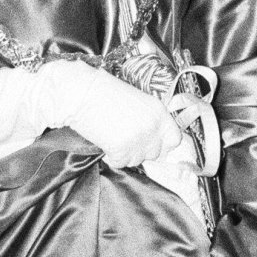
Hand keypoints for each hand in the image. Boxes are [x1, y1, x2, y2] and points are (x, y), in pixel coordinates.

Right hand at [37, 61, 182, 168]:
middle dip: (141, 150)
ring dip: (125, 154)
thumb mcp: (137, 101)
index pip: (174, 140)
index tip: (151, 143)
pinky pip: (120, 163)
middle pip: (155, 153)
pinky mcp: (121, 150)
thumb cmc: (104, 93)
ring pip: (137, 160)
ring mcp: (138, 140)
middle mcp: (153, 127)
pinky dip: (111, 157)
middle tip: (126, 139)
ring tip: (113, 137)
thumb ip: (149, 120)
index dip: (163, 144)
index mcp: (159, 112)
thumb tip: (152, 139)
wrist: (82, 93)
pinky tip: (105, 143)